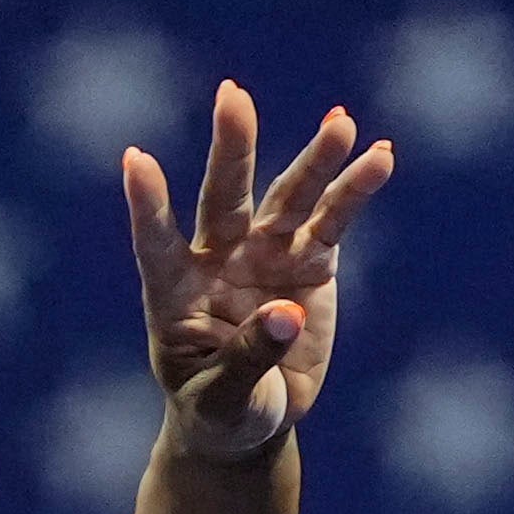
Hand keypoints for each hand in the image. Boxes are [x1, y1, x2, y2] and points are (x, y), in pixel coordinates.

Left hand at [117, 83, 392, 459]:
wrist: (254, 417)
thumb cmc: (221, 412)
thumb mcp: (224, 402)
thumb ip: (248, 359)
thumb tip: (287, 313)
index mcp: (175, 292)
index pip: (156, 242)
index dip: (148, 205)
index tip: (135, 160)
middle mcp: (219, 259)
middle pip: (225, 197)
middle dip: (232, 148)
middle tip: (234, 97)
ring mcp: (266, 255)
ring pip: (288, 198)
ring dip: (314, 160)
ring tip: (341, 123)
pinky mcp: (310, 263)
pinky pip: (333, 221)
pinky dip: (355, 190)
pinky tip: (378, 156)